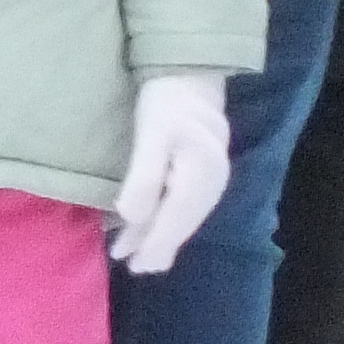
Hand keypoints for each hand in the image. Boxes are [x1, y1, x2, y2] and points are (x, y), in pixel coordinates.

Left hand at [112, 72, 231, 276]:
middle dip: (156, 246)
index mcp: (200, 176)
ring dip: (159, 236)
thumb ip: (145, 177)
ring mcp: (210, 181)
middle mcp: (211, 185)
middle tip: (131, 266)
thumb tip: (131, 216)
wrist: (192, 78)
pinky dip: (166, 221)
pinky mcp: (203, 176)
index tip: (134, 263)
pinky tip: (152, 227)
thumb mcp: (151, 134)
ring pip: (182, 217)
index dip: (153, 244)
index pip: (174, 220)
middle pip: (180, 223)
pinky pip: (184, 206)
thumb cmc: (167, 102)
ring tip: (136, 255)